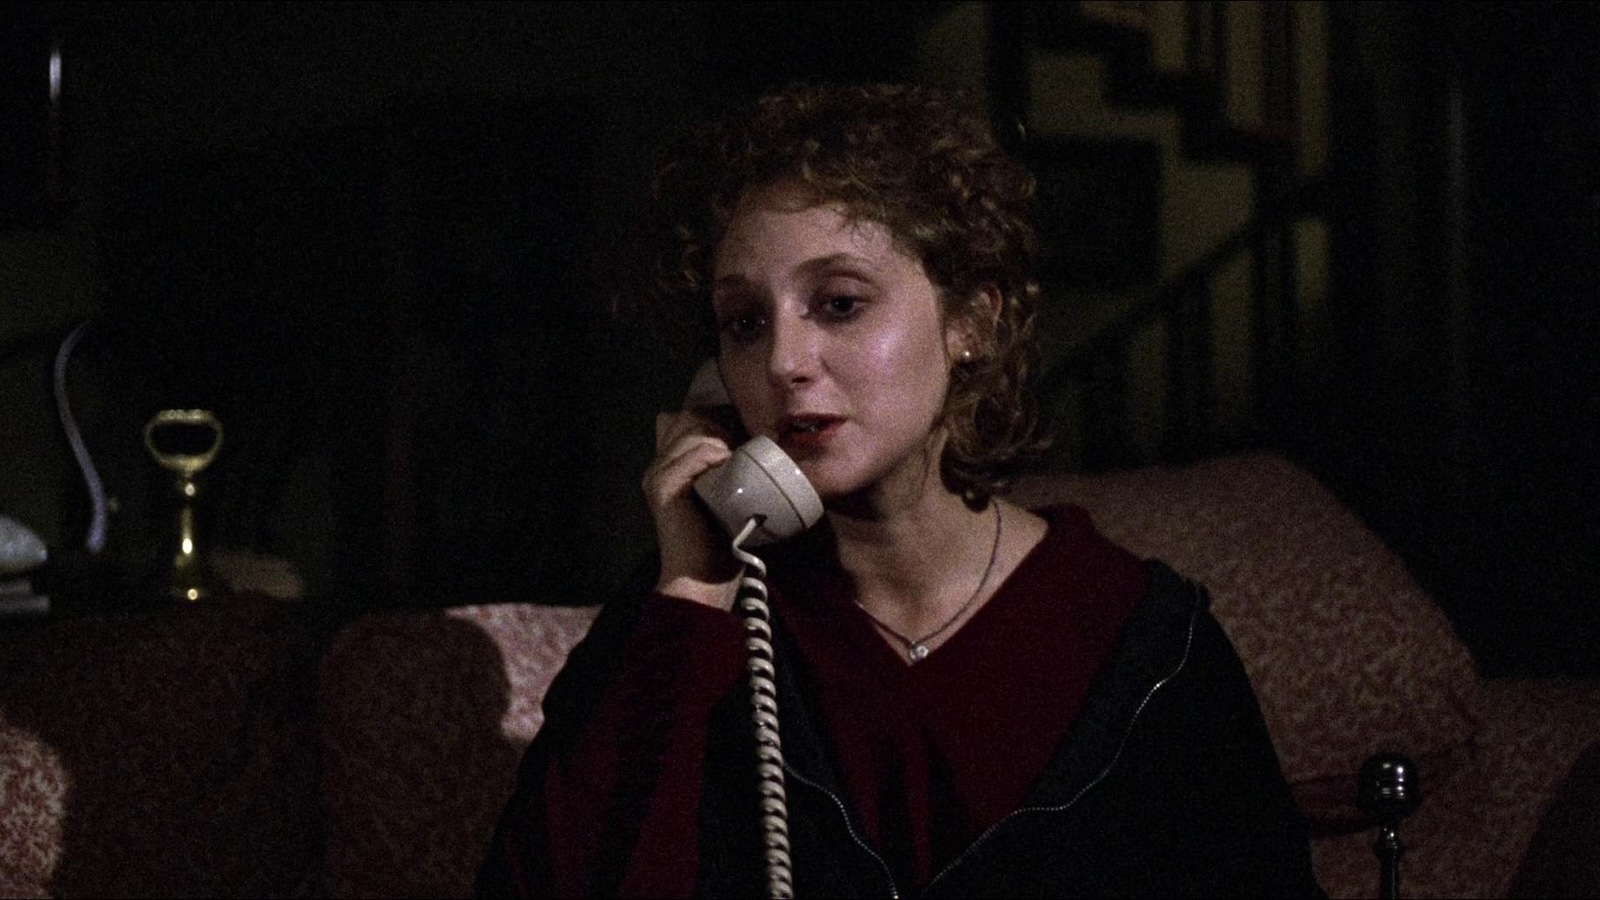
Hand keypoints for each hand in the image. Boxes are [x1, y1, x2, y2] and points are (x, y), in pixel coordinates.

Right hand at [641, 410, 741, 609]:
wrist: (703, 577)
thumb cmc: (720, 539)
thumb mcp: (723, 495)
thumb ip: (724, 469)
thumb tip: (748, 443)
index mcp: (669, 467)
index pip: (683, 419)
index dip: (711, 422)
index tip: (736, 439)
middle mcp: (658, 466)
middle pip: (688, 418)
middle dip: (718, 427)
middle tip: (738, 452)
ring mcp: (657, 475)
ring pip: (692, 432)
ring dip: (720, 442)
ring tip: (735, 463)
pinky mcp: (663, 486)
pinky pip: (693, 455)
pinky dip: (714, 457)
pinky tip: (726, 468)